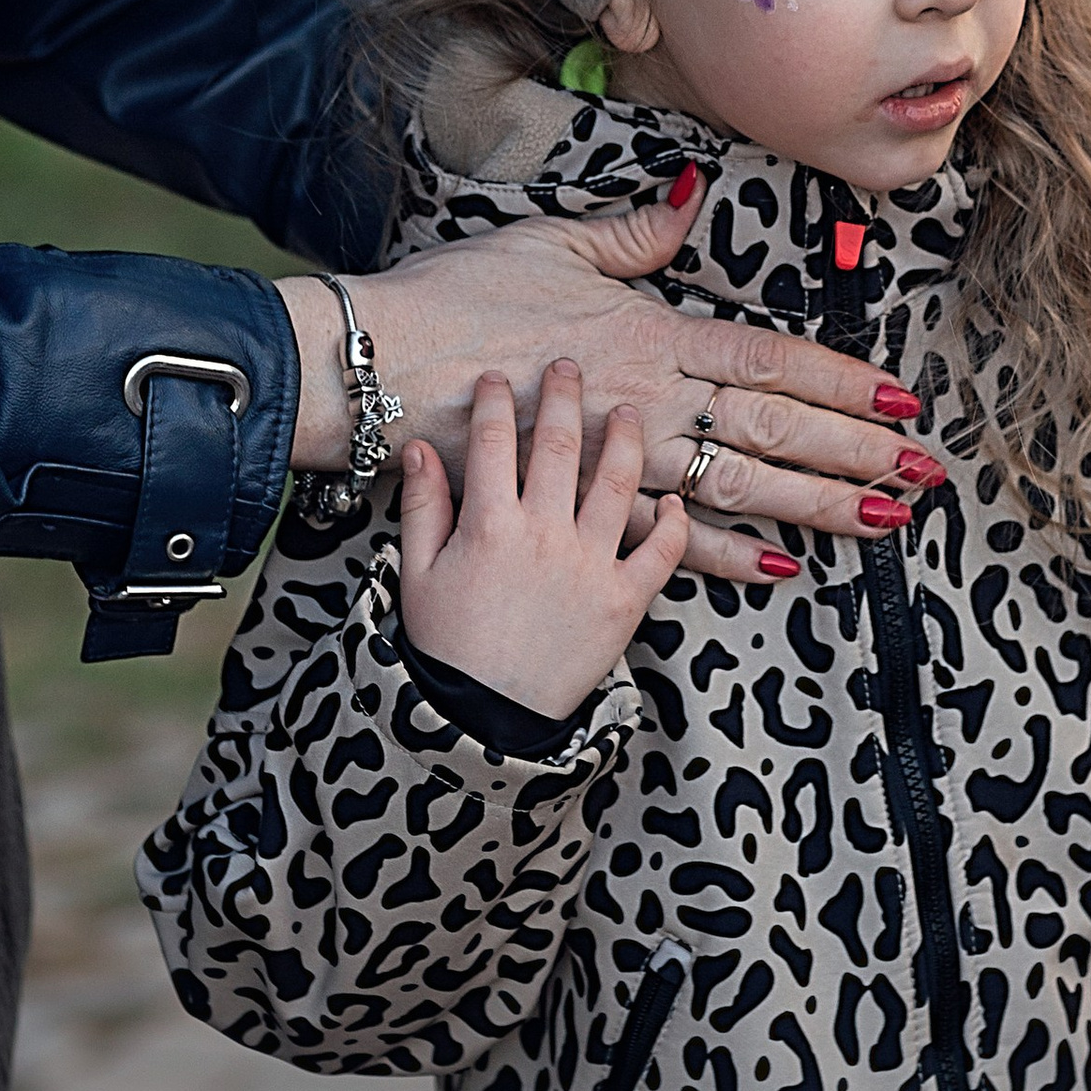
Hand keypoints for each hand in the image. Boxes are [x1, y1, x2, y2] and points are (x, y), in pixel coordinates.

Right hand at [279, 171, 934, 588]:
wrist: (382, 367)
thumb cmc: (457, 298)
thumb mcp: (550, 244)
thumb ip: (632, 234)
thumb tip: (692, 203)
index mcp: (652, 332)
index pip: (771, 357)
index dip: (842, 378)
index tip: (899, 394)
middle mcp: (653, 399)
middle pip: (779, 425)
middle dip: (858, 448)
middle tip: (925, 468)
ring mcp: (623, 459)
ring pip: (744, 484)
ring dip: (821, 502)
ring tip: (884, 516)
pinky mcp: (583, 506)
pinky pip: (671, 538)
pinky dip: (730, 555)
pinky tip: (782, 567)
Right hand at [390, 362, 685, 718]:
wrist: (486, 723)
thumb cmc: (448, 652)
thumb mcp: (419, 574)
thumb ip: (422, 505)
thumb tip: (418, 447)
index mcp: (490, 525)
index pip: (496, 441)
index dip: (497, 401)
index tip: (498, 378)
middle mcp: (546, 535)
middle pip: (561, 445)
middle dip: (564, 396)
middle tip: (567, 367)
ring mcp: (591, 565)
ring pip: (618, 482)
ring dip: (625, 439)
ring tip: (627, 411)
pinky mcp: (626, 600)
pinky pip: (662, 551)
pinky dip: (673, 521)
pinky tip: (671, 498)